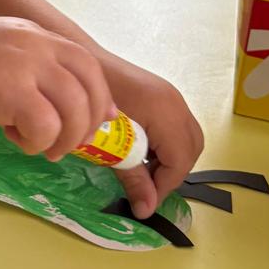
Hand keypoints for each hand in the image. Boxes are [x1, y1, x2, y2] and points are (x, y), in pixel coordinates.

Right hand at [0, 16, 114, 163]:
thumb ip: (26, 70)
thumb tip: (58, 104)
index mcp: (31, 33)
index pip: (85, 62)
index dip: (98, 95)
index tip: (96, 119)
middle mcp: (34, 43)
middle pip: (90, 85)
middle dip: (88, 122)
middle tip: (67, 144)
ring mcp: (24, 64)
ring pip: (75, 108)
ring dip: (64, 137)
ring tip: (40, 147)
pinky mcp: (10, 90)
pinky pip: (47, 126)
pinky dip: (37, 142)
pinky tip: (12, 138)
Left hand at [97, 52, 203, 217]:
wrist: (78, 59)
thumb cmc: (89, 99)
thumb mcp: (109, 143)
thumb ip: (132, 177)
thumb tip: (146, 209)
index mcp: (164, 112)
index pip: (180, 160)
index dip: (164, 185)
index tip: (144, 201)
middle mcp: (175, 102)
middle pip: (191, 150)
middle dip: (172, 174)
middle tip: (145, 188)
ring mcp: (171, 97)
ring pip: (187, 140)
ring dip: (169, 161)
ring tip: (140, 171)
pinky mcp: (163, 97)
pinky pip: (177, 129)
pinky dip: (165, 147)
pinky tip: (140, 152)